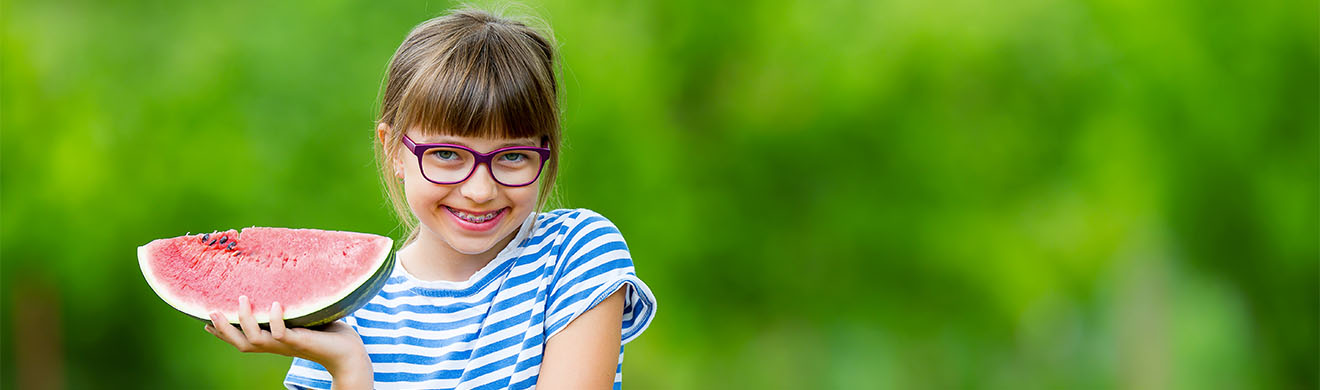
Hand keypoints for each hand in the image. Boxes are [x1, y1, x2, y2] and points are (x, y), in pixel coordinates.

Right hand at [205, 296, 372, 388]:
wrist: (349, 352)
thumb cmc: (329, 334)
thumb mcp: (304, 318)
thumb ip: (292, 307)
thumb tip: (284, 282)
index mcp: (274, 341)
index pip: (242, 339)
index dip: (222, 332)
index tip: (205, 319)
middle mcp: (276, 346)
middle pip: (241, 344)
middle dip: (223, 330)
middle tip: (211, 312)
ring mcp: (287, 345)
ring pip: (255, 340)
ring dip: (245, 321)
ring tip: (241, 299)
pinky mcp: (300, 341)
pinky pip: (281, 333)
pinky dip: (276, 319)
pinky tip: (275, 304)